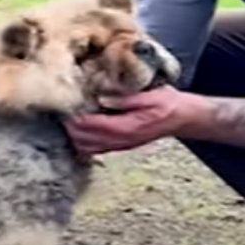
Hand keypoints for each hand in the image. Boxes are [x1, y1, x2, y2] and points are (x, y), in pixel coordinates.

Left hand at [63, 86, 192, 156]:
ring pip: (89, 148)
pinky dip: (84, 142)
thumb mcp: (149, 95)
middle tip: (62, 112)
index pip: (94, 127)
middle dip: (72, 129)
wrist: (183, 118)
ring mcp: (121, 145)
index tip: (65, 108)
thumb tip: (102, 97)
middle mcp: (122, 140)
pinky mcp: (121, 145)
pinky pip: (97, 149)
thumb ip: (125, 99)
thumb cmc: (167, 103)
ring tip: (68, 120)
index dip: (77, 120)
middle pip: (86, 141)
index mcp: (127, 128)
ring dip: (76, 136)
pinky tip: (80, 130)